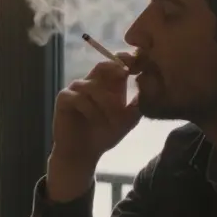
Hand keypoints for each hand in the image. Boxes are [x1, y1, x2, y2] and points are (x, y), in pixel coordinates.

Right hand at [47, 58, 140, 200]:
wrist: (83, 154)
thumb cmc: (104, 135)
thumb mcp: (128, 120)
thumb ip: (138, 104)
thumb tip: (152, 87)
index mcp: (107, 85)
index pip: (117, 64)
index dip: (127, 62)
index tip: (138, 70)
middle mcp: (91, 83)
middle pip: (102, 66)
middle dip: (115, 72)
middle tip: (126, 80)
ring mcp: (75, 89)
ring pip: (92, 85)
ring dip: (105, 102)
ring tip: (111, 119)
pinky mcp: (63, 99)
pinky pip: (78, 97)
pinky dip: (89, 109)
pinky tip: (94, 120)